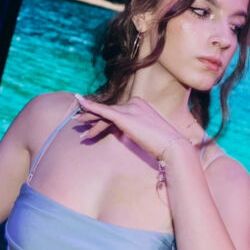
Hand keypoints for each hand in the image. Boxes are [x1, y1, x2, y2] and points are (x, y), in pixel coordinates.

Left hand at [72, 93, 189, 165]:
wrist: (173, 147)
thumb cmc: (165, 145)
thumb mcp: (150, 134)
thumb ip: (138, 131)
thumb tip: (132, 136)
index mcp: (141, 105)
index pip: (117, 111)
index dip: (103, 120)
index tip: (94, 127)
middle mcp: (134, 103)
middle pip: (109, 111)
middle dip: (93, 117)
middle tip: (79, 120)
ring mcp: (130, 109)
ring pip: (104, 113)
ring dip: (89, 119)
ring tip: (76, 124)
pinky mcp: (125, 117)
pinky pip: (104, 111)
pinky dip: (91, 106)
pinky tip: (80, 103)